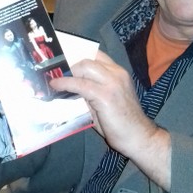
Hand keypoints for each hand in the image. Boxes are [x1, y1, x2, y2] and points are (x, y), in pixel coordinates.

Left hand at [50, 51, 170, 189]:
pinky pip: (80, 84)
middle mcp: (117, 73)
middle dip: (69, 63)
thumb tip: (69, 87)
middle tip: (55, 72)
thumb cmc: (122, 123)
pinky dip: (65, 83)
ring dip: (66, 72)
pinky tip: (56, 86)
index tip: (62, 59)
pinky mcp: (105, 95)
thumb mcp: (105, 101)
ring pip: (84, 67)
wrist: (138, 137)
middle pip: (88, 59)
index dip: (78, 55)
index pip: (97, 55)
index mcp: (118, 73)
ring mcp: (112, 83)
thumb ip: (91, 91)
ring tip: (54, 79)